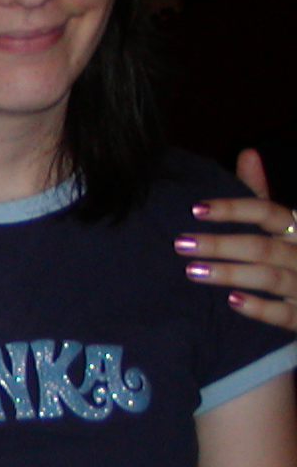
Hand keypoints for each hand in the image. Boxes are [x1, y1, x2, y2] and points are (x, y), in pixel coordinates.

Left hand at [175, 150, 296, 332]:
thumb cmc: (293, 252)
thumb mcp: (282, 223)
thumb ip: (261, 193)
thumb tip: (248, 153)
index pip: (268, 212)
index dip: (234, 209)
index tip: (196, 208)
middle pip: (262, 247)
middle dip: (220, 245)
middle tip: (181, 244)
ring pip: (269, 277)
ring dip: (231, 273)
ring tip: (192, 270)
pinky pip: (284, 313)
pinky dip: (259, 307)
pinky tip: (232, 301)